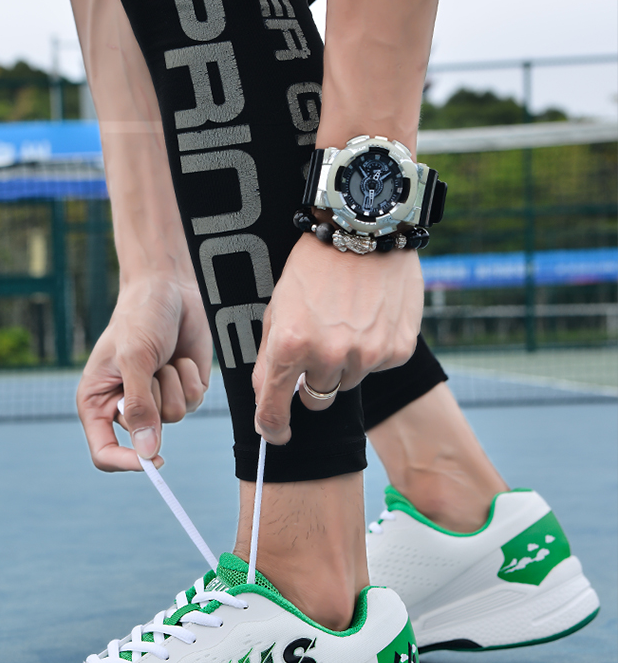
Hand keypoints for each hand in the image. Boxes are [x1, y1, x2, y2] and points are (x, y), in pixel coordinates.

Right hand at [76, 275, 212, 470]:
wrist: (167, 290)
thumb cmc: (139, 319)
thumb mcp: (134, 360)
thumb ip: (140, 407)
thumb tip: (149, 452)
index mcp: (97, 403)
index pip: (105, 452)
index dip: (127, 462)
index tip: (153, 459)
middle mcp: (125, 407)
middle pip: (147, 436)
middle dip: (155, 401)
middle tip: (150, 368)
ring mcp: (156, 400)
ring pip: (175, 418)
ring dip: (173, 385)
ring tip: (162, 358)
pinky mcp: (182, 390)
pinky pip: (194, 401)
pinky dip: (189, 378)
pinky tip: (178, 357)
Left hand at [252, 233, 423, 444]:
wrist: (366, 227)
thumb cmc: (313, 265)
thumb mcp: (277, 306)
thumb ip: (268, 357)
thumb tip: (265, 402)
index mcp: (289, 345)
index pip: (274, 409)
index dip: (273, 428)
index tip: (276, 435)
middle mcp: (328, 356)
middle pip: (316, 398)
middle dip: (313, 380)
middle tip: (319, 343)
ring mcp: (366, 355)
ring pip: (349, 382)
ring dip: (345, 361)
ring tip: (347, 317)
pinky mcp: (397, 350)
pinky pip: (378, 365)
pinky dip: (374, 348)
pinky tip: (371, 314)